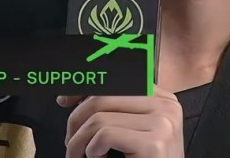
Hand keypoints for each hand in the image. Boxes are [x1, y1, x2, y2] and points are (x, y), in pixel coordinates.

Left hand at [57, 86, 183, 156]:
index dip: (85, 88)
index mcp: (161, 98)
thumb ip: (112, 110)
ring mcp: (162, 123)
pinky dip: (91, 150)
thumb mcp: (130, 131)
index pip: (117, 79)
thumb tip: (71, 95)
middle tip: (70, 141)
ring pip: (100, 117)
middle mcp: (166, 106)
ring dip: (79, 140)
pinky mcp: (154, 144)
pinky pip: (105, 135)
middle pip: (104, 96)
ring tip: (78, 154)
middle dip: (76, 118)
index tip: (64, 100)